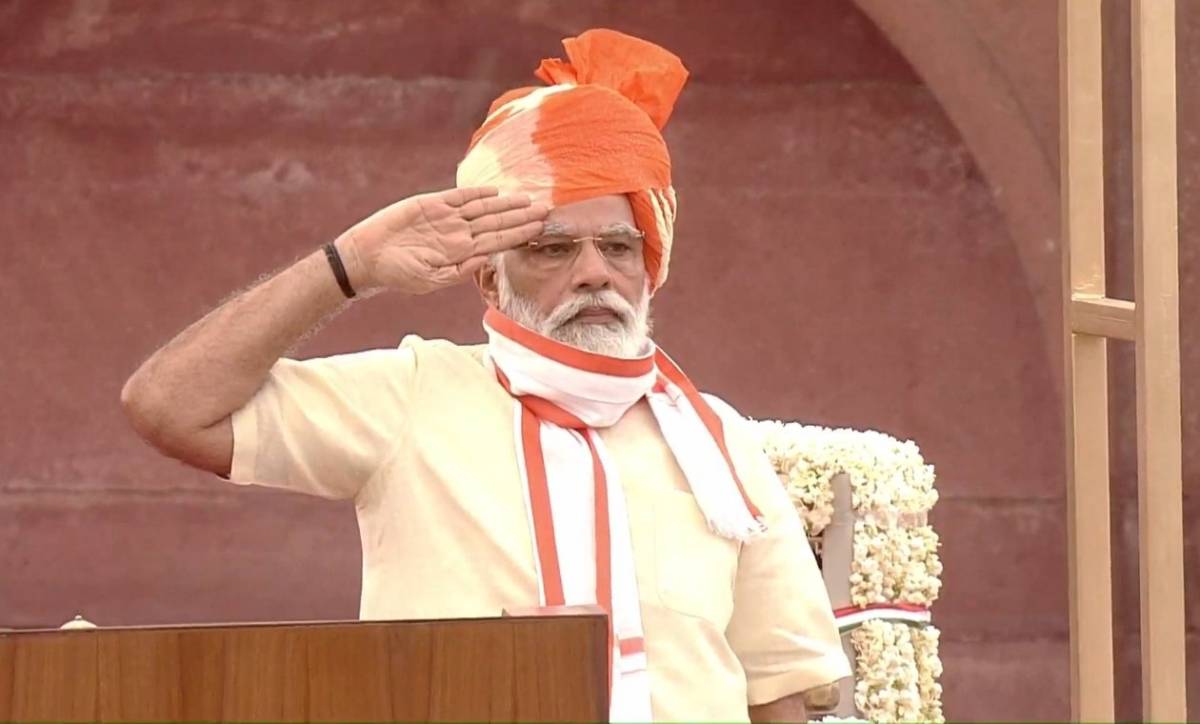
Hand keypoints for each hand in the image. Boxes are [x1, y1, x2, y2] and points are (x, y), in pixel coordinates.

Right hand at [334, 187, 546, 295]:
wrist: (369, 257)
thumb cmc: (398, 274)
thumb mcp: (430, 279)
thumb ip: (459, 270)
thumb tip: (485, 258)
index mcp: (462, 253)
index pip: (498, 242)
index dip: (519, 234)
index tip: (540, 228)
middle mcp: (459, 234)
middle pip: (497, 223)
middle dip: (521, 217)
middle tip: (546, 209)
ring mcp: (447, 218)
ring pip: (483, 208)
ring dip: (506, 204)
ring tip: (528, 198)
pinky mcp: (432, 204)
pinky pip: (458, 197)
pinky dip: (476, 193)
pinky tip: (495, 191)